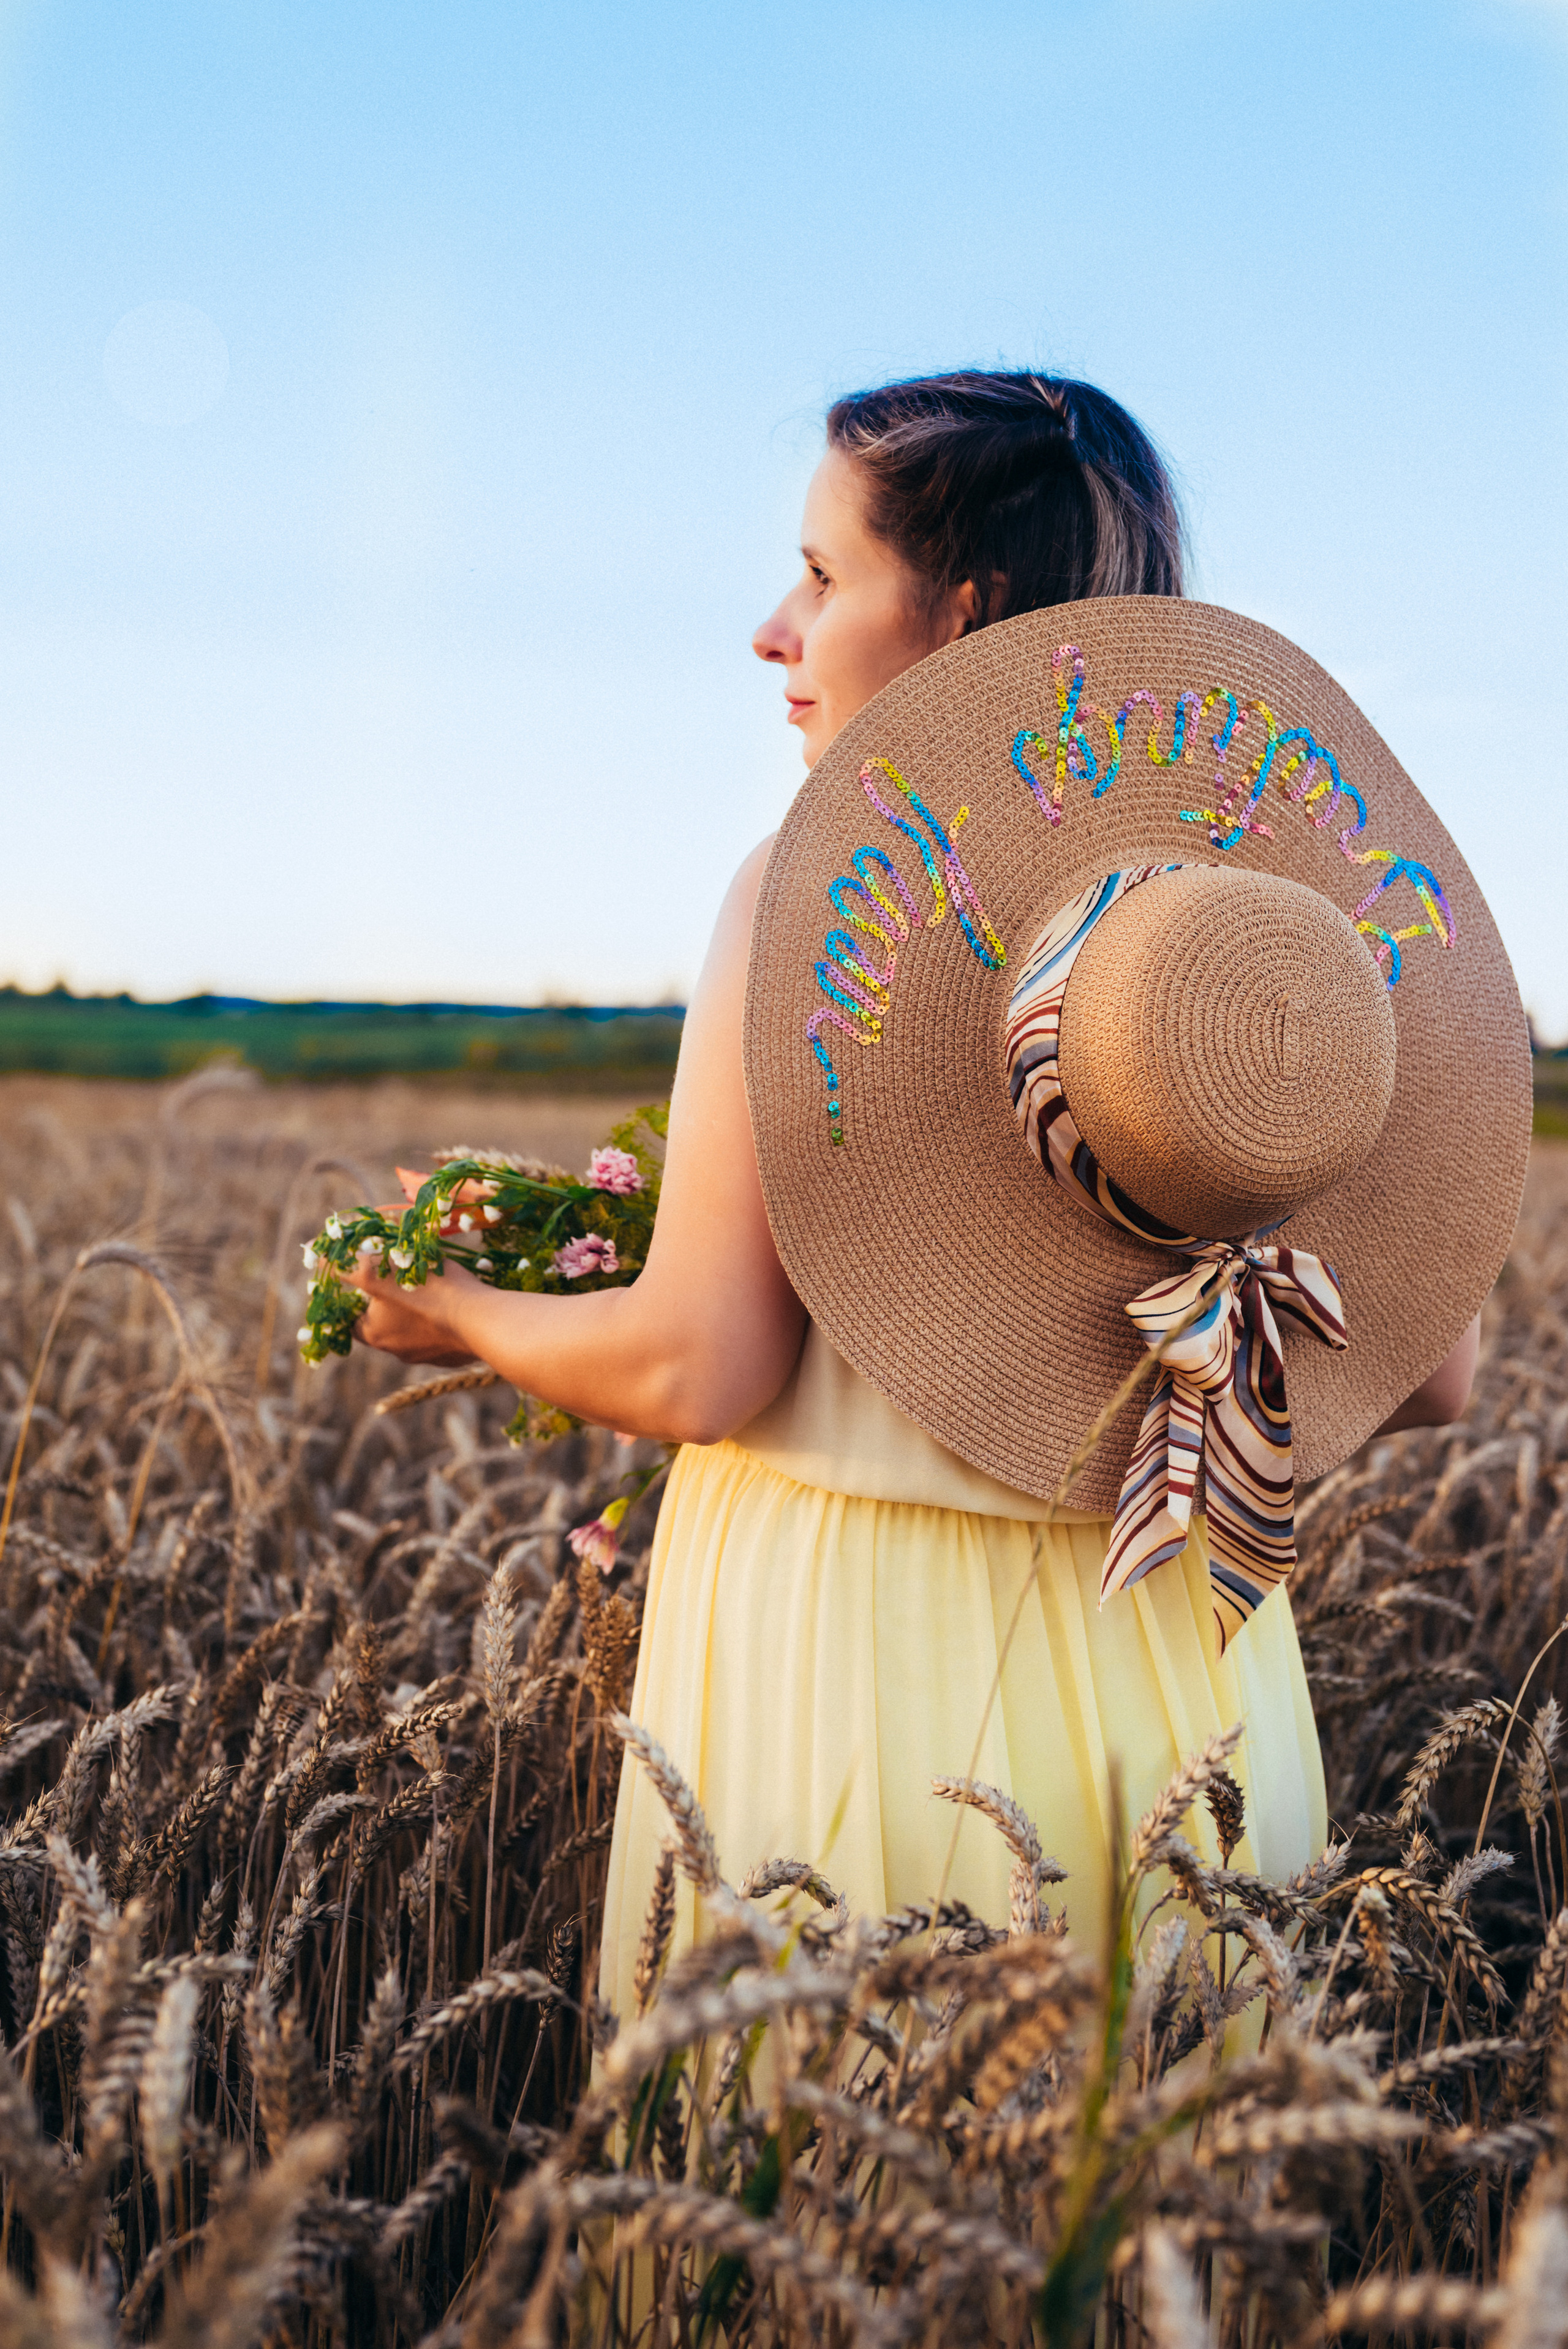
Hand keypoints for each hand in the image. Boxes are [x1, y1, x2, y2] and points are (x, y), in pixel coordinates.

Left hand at [342, 1214, 484, 1365]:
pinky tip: (455, 1302)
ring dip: (417, 1311)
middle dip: (390, 1301)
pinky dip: (442, 1321)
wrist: (482, 1322)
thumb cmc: (430, 1292)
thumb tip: (316, 1253)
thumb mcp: (382, 1272)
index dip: (358, 1295)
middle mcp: (397, 1351)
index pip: (353, 1317)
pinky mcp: (453, 1356)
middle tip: (404, 1276)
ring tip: (432, 1286)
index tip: (371, 1276)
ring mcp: (427, 1357)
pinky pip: (440, 1335)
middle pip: (383, 1322)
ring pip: (413, 1329)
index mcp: (375, 1335)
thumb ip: (350, 1265)